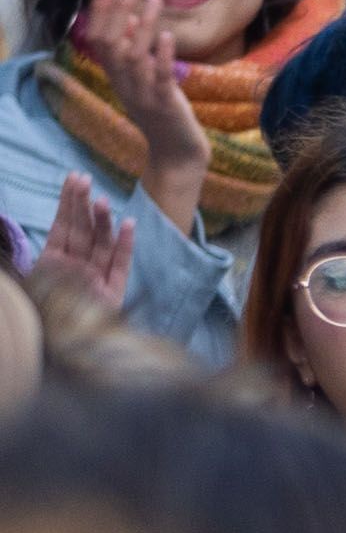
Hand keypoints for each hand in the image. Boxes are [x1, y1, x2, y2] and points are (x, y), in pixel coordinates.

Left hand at [35, 178, 130, 313]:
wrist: (59, 353)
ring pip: (100, 243)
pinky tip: (127, 225)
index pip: (63, 226)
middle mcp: (76, 266)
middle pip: (82, 231)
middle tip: (83, 180)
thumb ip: (39, 262)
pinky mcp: (112, 291)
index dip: (67, 204)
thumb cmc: (39, 316)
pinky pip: (119, 264)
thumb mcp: (30, 283)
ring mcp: (95, 277)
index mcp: (54, 262)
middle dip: (82, 205)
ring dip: (101, 221)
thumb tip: (33, 233)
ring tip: (101, 201)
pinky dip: (124, 245)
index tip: (73, 179)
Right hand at [70, 0, 208, 227]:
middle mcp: (124, 84)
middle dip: (119, 11)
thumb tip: (129, 20)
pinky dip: (162, 55)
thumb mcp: (145, 80)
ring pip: (133, 56)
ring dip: (143, 26)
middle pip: (110, 43)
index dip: (103, 11)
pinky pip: (160, 78)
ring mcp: (143, 95)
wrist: (177, 155)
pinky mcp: (166, 105)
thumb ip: (135, 53)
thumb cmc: (163, 113)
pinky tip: (168, 35)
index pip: (100, 39)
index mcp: (118, 77)